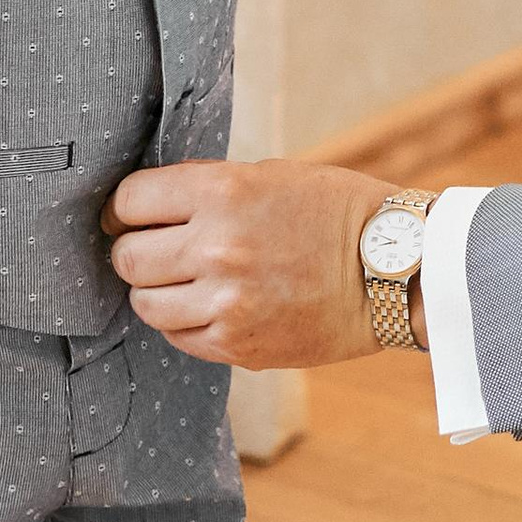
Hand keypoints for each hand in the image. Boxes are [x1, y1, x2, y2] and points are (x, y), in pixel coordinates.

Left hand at [102, 159, 391, 368]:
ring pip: (145, 303)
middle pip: (128, 258)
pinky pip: (179, 336)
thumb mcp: (271, 176)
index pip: (130, 201)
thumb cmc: (336, 212)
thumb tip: (148, 205)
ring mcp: (227, 303)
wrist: (396, 269)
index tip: (129, 215)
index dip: (124, 209)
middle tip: (154, 250)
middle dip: (135, 252)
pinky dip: (185, 322)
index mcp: (223, 193)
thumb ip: (209, 189)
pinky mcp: (238, 345)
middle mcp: (217, 248)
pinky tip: (211, 306)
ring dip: (157, 291)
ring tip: (183, 282)